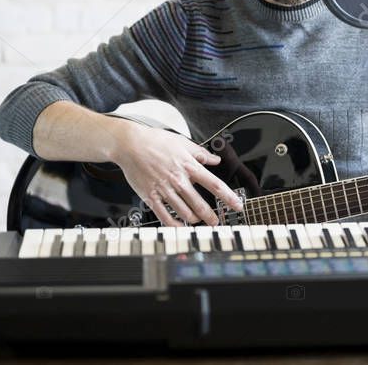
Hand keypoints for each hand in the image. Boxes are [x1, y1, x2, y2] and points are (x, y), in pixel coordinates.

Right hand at [112, 124, 242, 226]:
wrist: (130, 145)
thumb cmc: (156, 141)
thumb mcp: (183, 143)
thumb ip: (201, 154)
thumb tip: (215, 159)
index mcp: (189, 166)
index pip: (215, 185)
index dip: (228, 198)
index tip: (237, 206)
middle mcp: (179, 180)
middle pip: (201, 205)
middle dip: (211, 217)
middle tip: (216, 222)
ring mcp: (164, 190)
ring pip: (185, 213)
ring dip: (194, 220)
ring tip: (198, 221)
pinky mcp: (151, 197)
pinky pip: (165, 217)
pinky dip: (175, 225)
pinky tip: (180, 226)